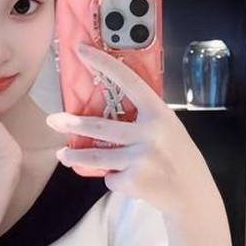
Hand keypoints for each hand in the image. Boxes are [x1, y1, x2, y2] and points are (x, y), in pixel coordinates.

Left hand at [46, 43, 216, 217]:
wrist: (193, 194)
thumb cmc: (178, 157)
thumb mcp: (169, 128)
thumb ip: (144, 118)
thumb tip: (109, 109)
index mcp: (159, 113)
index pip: (128, 81)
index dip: (103, 64)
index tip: (81, 51)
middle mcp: (149, 133)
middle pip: (100, 127)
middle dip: (72, 124)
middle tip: (53, 120)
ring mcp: (140, 158)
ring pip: (96, 156)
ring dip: (74, 157)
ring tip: (62, 155)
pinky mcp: (134, 181)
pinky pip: (111, 177)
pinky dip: (114, 178)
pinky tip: (127, 179)